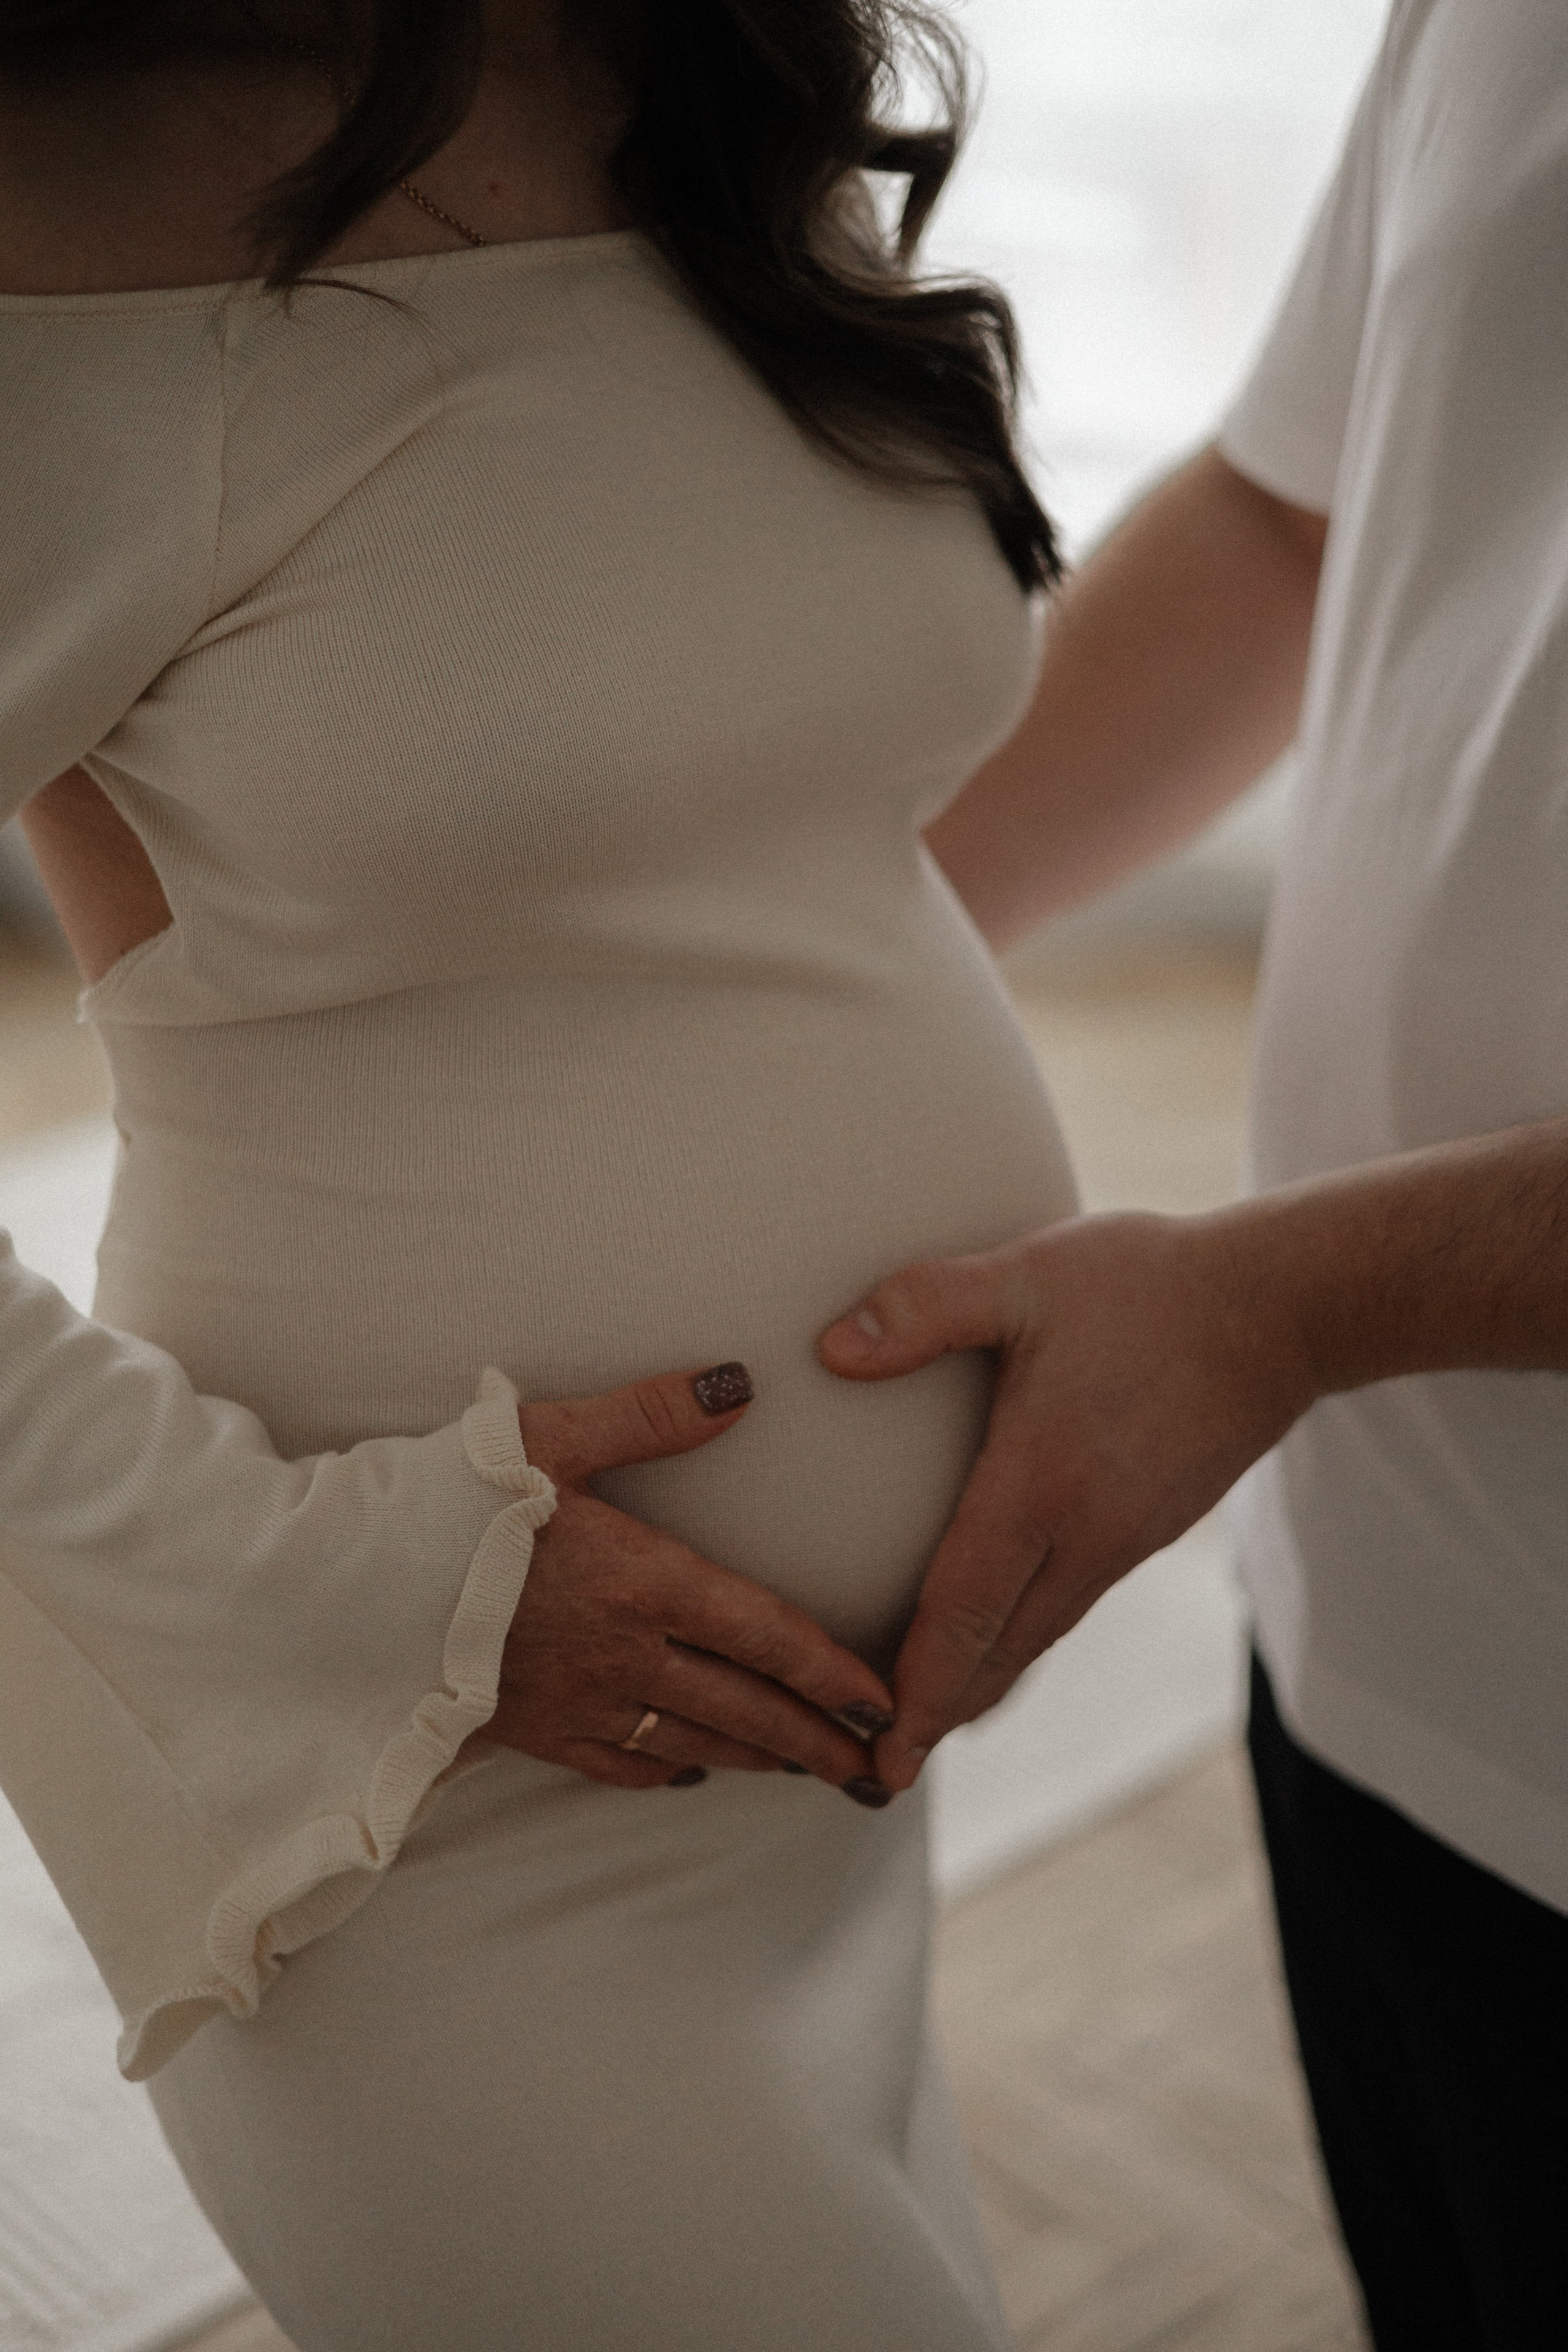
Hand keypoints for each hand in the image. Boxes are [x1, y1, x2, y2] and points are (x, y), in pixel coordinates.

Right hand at [485, 1362, 896, 1800]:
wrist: (341, 1594)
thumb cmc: (446, 1502)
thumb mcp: (548, 1435)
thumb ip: (650, 1412)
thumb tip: (741, 1383)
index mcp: (642, 1581)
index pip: (766, 1635)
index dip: (833, 1672)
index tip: (888, 1701)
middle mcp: (624, 1653)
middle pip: (746, 1706)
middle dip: (817, 1740)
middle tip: (875, 1768)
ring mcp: (578, 1701)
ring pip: (695, 1741)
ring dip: (761, 1760)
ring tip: (811, 1773)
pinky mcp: (529, 1731)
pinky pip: (619, 1764)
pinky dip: (668, 1770)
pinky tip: (692, 1772)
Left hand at [818, 1208, 1316, 1789]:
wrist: (1285, 1308)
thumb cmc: (1151, 1285)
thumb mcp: (1028, 1275)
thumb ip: (926, 1306)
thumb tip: (829, 1349)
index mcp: (1044, 1484)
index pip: (964, 1614)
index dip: (917, 1691)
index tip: (883, 1761)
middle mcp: (1087, 1533)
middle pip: (999, 1651)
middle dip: (937, 1715)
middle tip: (877, 1773)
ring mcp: (1126, 1538)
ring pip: (1038, 1635)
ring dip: (980, 1684)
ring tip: (927, 1724)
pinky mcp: (1149, 1526)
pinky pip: (1070, 1603)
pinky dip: (1022, 1640)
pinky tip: (1001, 1640)